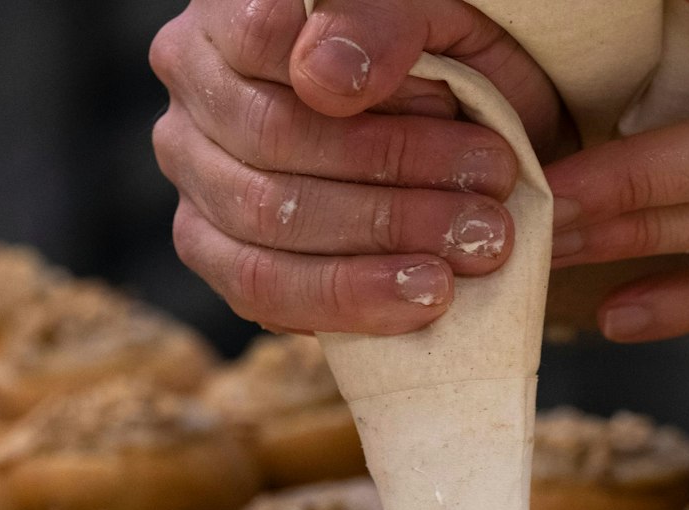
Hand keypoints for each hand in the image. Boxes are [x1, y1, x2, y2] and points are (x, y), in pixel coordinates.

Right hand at [150, 0, 566, 334]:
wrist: (455, 130)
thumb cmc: (438, 56)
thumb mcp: (432, 15)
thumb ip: (379, 22)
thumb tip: (329, 81)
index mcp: (237, 9)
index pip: (261, 35)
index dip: (346, 74)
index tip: (450, 105)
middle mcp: (197, 84)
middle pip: (273, 138)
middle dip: (393, 175)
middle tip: (491, 201)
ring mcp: (197, 171)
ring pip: (265, 221)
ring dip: (382, 244)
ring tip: (473, 253)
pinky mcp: (213, 250)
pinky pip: (259, 290)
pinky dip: (347, 301)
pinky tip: (419, 301)